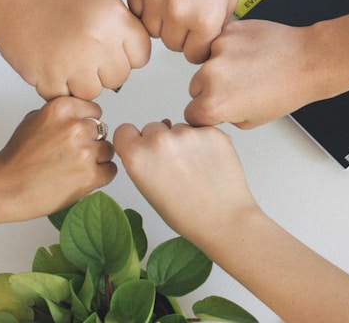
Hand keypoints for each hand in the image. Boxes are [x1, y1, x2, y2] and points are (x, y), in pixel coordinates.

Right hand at [0, 0, 150, 99]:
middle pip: (118, 78)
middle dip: (102, 70)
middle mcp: (97, 41)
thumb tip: (133, 60)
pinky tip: (50, 63)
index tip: (112, 51)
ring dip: (79, 82)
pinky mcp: (50, 79)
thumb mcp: (101, 3)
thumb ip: (121, 32)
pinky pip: (65, 98)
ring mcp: (73, 62)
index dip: (126, 55)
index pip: (141, 56)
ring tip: (64, 57)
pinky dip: (56, 87)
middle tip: (83, 53)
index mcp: (114, 19)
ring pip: (93, 92)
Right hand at [0, 97, 116, 222]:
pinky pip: (110, 171)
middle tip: (72, 155)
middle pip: (102, 131)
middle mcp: (76, 127)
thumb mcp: (33, 120)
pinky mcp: (90, 175)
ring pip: (108, 151)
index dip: (87, 124)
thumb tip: (80, 116)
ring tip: (75, 168)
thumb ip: (60, 115)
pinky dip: (100, 176)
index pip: (95, 111)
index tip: (77, 135)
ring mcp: (85, 151)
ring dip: (97, 160)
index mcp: (62, 108)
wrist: (6, 187)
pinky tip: (80, 178)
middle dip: (91, 142)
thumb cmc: (16, 158)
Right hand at [113, 120, 256, 237]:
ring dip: (184, 141)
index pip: (125, 130)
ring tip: (195, 168)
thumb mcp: (148, 191)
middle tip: (174, 166)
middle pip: (152, 127)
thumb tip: (147, 142)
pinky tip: (209, 163)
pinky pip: (201, 129)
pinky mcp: (211, 131)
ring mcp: (187, 133)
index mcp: (137, 156)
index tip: (142, 148)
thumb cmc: (187, 214)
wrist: (224, 220)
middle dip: (160, 142)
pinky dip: (204, 141)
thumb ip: (142, 162)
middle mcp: (159, 140)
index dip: (133, 140)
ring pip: (178, 127)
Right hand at [127, 0, 238, 63]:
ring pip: (152, 30)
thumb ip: (217, 24)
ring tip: (172, 2)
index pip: (195, 55)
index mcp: (205, 19)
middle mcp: (178, 12)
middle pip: (173, 45)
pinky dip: (146, 6)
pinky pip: (137, 11)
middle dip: (180, 33)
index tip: (197, 40)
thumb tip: (207, 42)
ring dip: (161, 21)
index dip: (197, 46)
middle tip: (186, 15)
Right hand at [185, 20, 327, 128]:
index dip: (205, 114)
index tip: (215, 110)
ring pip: (205, 64)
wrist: (307, 60)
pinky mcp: (228, 31)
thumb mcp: (251, 121)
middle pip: (195, 87)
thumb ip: (224, 116)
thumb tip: (211, 109)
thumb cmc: (287, 90)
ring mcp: (218, 50)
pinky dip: (230, 49)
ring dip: (219, 68)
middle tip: (238, 89)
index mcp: (215, 104)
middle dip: (210, 90)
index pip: (191, 113)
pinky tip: (249, 54)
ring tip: (247, 70)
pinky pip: (219, 44)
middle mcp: (211, 76)